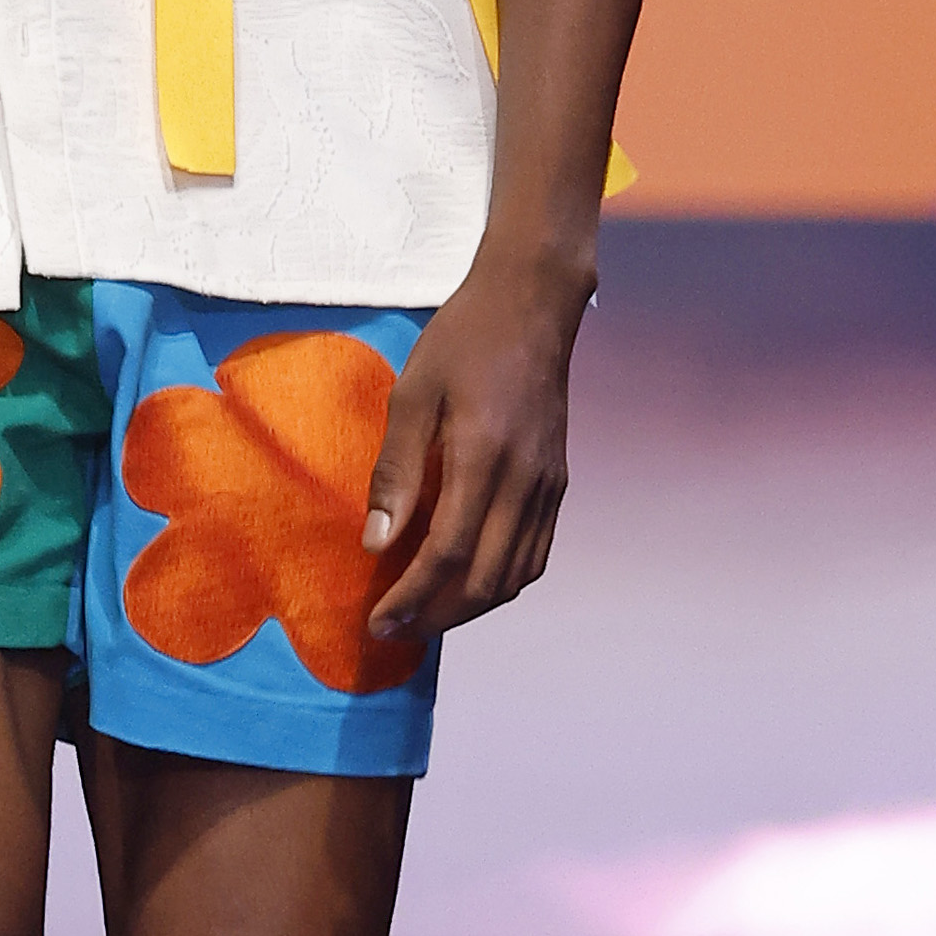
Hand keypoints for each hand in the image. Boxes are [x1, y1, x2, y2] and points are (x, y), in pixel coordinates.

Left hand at [359, 266, 584, 642]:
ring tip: (425, 615)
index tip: (378, 623)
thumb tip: (377, 542)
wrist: (532, 305)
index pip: (447, 553)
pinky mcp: (558, 483)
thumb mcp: (412, 394)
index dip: (411, 598)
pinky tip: (467, 584)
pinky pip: (534, 554)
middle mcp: (525, 480)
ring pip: (515, 576)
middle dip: (437, 616)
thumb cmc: (463, 341)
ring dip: (469, 608)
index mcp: (485, 455)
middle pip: (485, 580)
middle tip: (395, 630)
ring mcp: (549, 485)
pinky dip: (500, 583)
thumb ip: (396, 471)